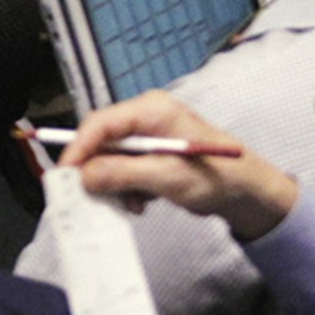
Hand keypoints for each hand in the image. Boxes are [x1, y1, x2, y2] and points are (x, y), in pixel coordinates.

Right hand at [59, 91, 298, 240]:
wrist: (249, 194)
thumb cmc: (218, 177)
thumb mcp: (168, 177)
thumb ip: (124, 173)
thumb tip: (84, 176)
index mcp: (152, 110)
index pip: (101, 123)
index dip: (78, 148)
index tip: (66, 174)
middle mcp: (146, 117)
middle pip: (101, 140)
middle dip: (98, 171)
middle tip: (93, 197)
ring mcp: (148, 135)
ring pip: (109, 158)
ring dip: (115, 184)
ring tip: (133, 203)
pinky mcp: (150, 153)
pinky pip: (122, 168)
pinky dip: (126, 188)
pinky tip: (142, 202)